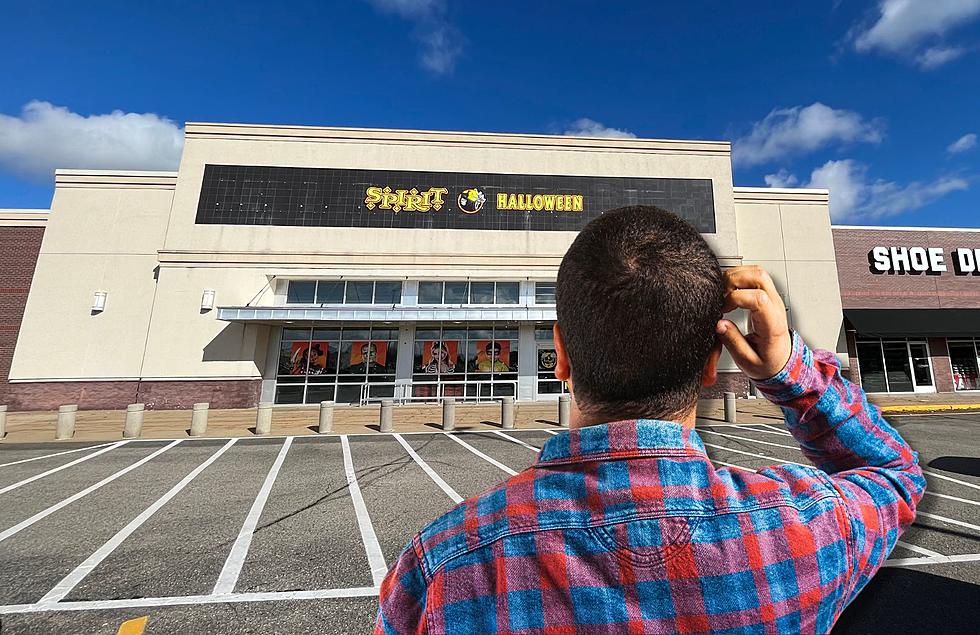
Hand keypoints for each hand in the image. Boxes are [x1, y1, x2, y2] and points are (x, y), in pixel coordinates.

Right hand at [716, 265, 792, 379]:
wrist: (781, 362)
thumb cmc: (768, 362)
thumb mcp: (747, 361)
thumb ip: (733, 342)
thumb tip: (719, 324)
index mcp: (772, 325)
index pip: (758, 298)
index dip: (735, 298)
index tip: (722, 309)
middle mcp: (775, 307)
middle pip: (759, 276)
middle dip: (733, 280)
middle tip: (720, 295)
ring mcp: (772, 299)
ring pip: (757, 271)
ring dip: (735, 277)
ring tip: (723, 293)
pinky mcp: (766, 296)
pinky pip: (754, 276)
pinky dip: (738, 278)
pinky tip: (729, 292)